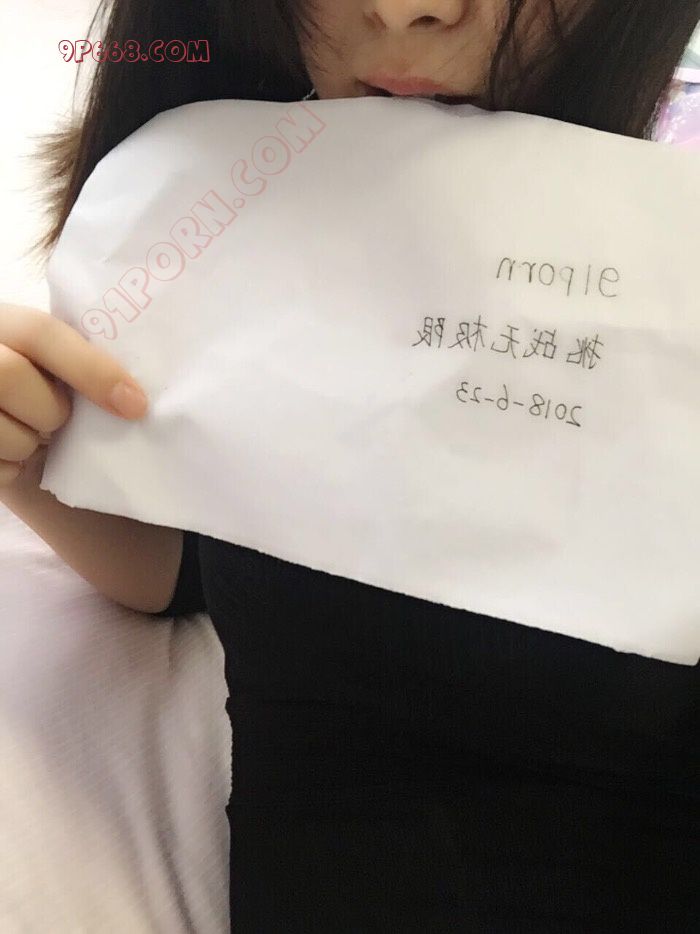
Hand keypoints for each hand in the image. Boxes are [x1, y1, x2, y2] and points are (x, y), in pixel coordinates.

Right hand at [0, 303, 147, 487]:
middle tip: (57, 421)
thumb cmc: (35, 387)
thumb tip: (135, 395)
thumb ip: (77, 359)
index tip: (134, 404)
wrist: (4, 410)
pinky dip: (12, 469)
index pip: (40, 332)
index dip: (91, 369)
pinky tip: (6, 454)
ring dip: (29, 444)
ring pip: (4, 431)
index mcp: (0, 322)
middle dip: (48, 408)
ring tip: (26, 434)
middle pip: (10, 376)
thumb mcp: (49, 362)